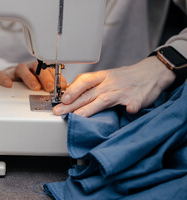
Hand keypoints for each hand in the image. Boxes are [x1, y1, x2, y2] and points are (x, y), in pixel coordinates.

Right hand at [0, 61, 66, 91]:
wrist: (11, 77)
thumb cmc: (30, 81)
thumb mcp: (43, 83)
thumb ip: (53, 86)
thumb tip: (65, 93)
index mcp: (40, 69)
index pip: (50, 69)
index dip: (57, 77)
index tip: (62, 86)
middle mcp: (29, 68)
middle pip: (37, 67)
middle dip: (45, 77)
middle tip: (50, 87)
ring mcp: (16, 71)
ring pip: (22, 69)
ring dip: (29, 78)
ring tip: (34, 87)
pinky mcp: (5, 74)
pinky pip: (2, 74)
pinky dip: (5, 79)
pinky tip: (9, 85)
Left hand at [53, 57, 175, 116]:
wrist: (151, 72)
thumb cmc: (124, 77)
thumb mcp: (105, 77)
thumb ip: (89, 86)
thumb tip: (68, 95)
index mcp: (102, 77)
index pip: (84, 81)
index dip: (73, 90)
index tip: (63, 99)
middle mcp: (110, 83)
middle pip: (89, 94)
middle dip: (72, 104)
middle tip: (59, 112)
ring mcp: (123, 91)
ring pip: (104, 100)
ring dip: (91, 109)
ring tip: (79, 116)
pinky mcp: (137, 99)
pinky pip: (134, 103)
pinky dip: (132, 106)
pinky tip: (129, 111)